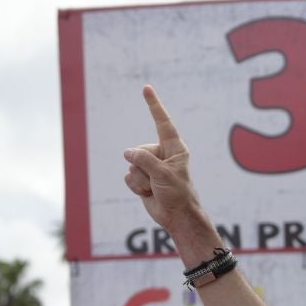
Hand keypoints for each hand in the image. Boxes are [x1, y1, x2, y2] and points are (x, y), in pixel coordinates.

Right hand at [123, 86, 207, 238]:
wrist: (177, 217)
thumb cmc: (177, 194)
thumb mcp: (163, 173)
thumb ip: (144, 159)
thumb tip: (128, 153)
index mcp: (174, 148)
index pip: (162, 123)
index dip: (154, 105)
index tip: (146, 88)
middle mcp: (162, 155)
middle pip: (139, 151)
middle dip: (144, 168)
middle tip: (158, 181)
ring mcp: (151, 167)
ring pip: (132, 166)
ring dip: (141, 180)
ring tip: (155, 188)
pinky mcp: (143, 178)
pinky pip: (129, 177)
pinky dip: (136, 187)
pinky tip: (148, 193)